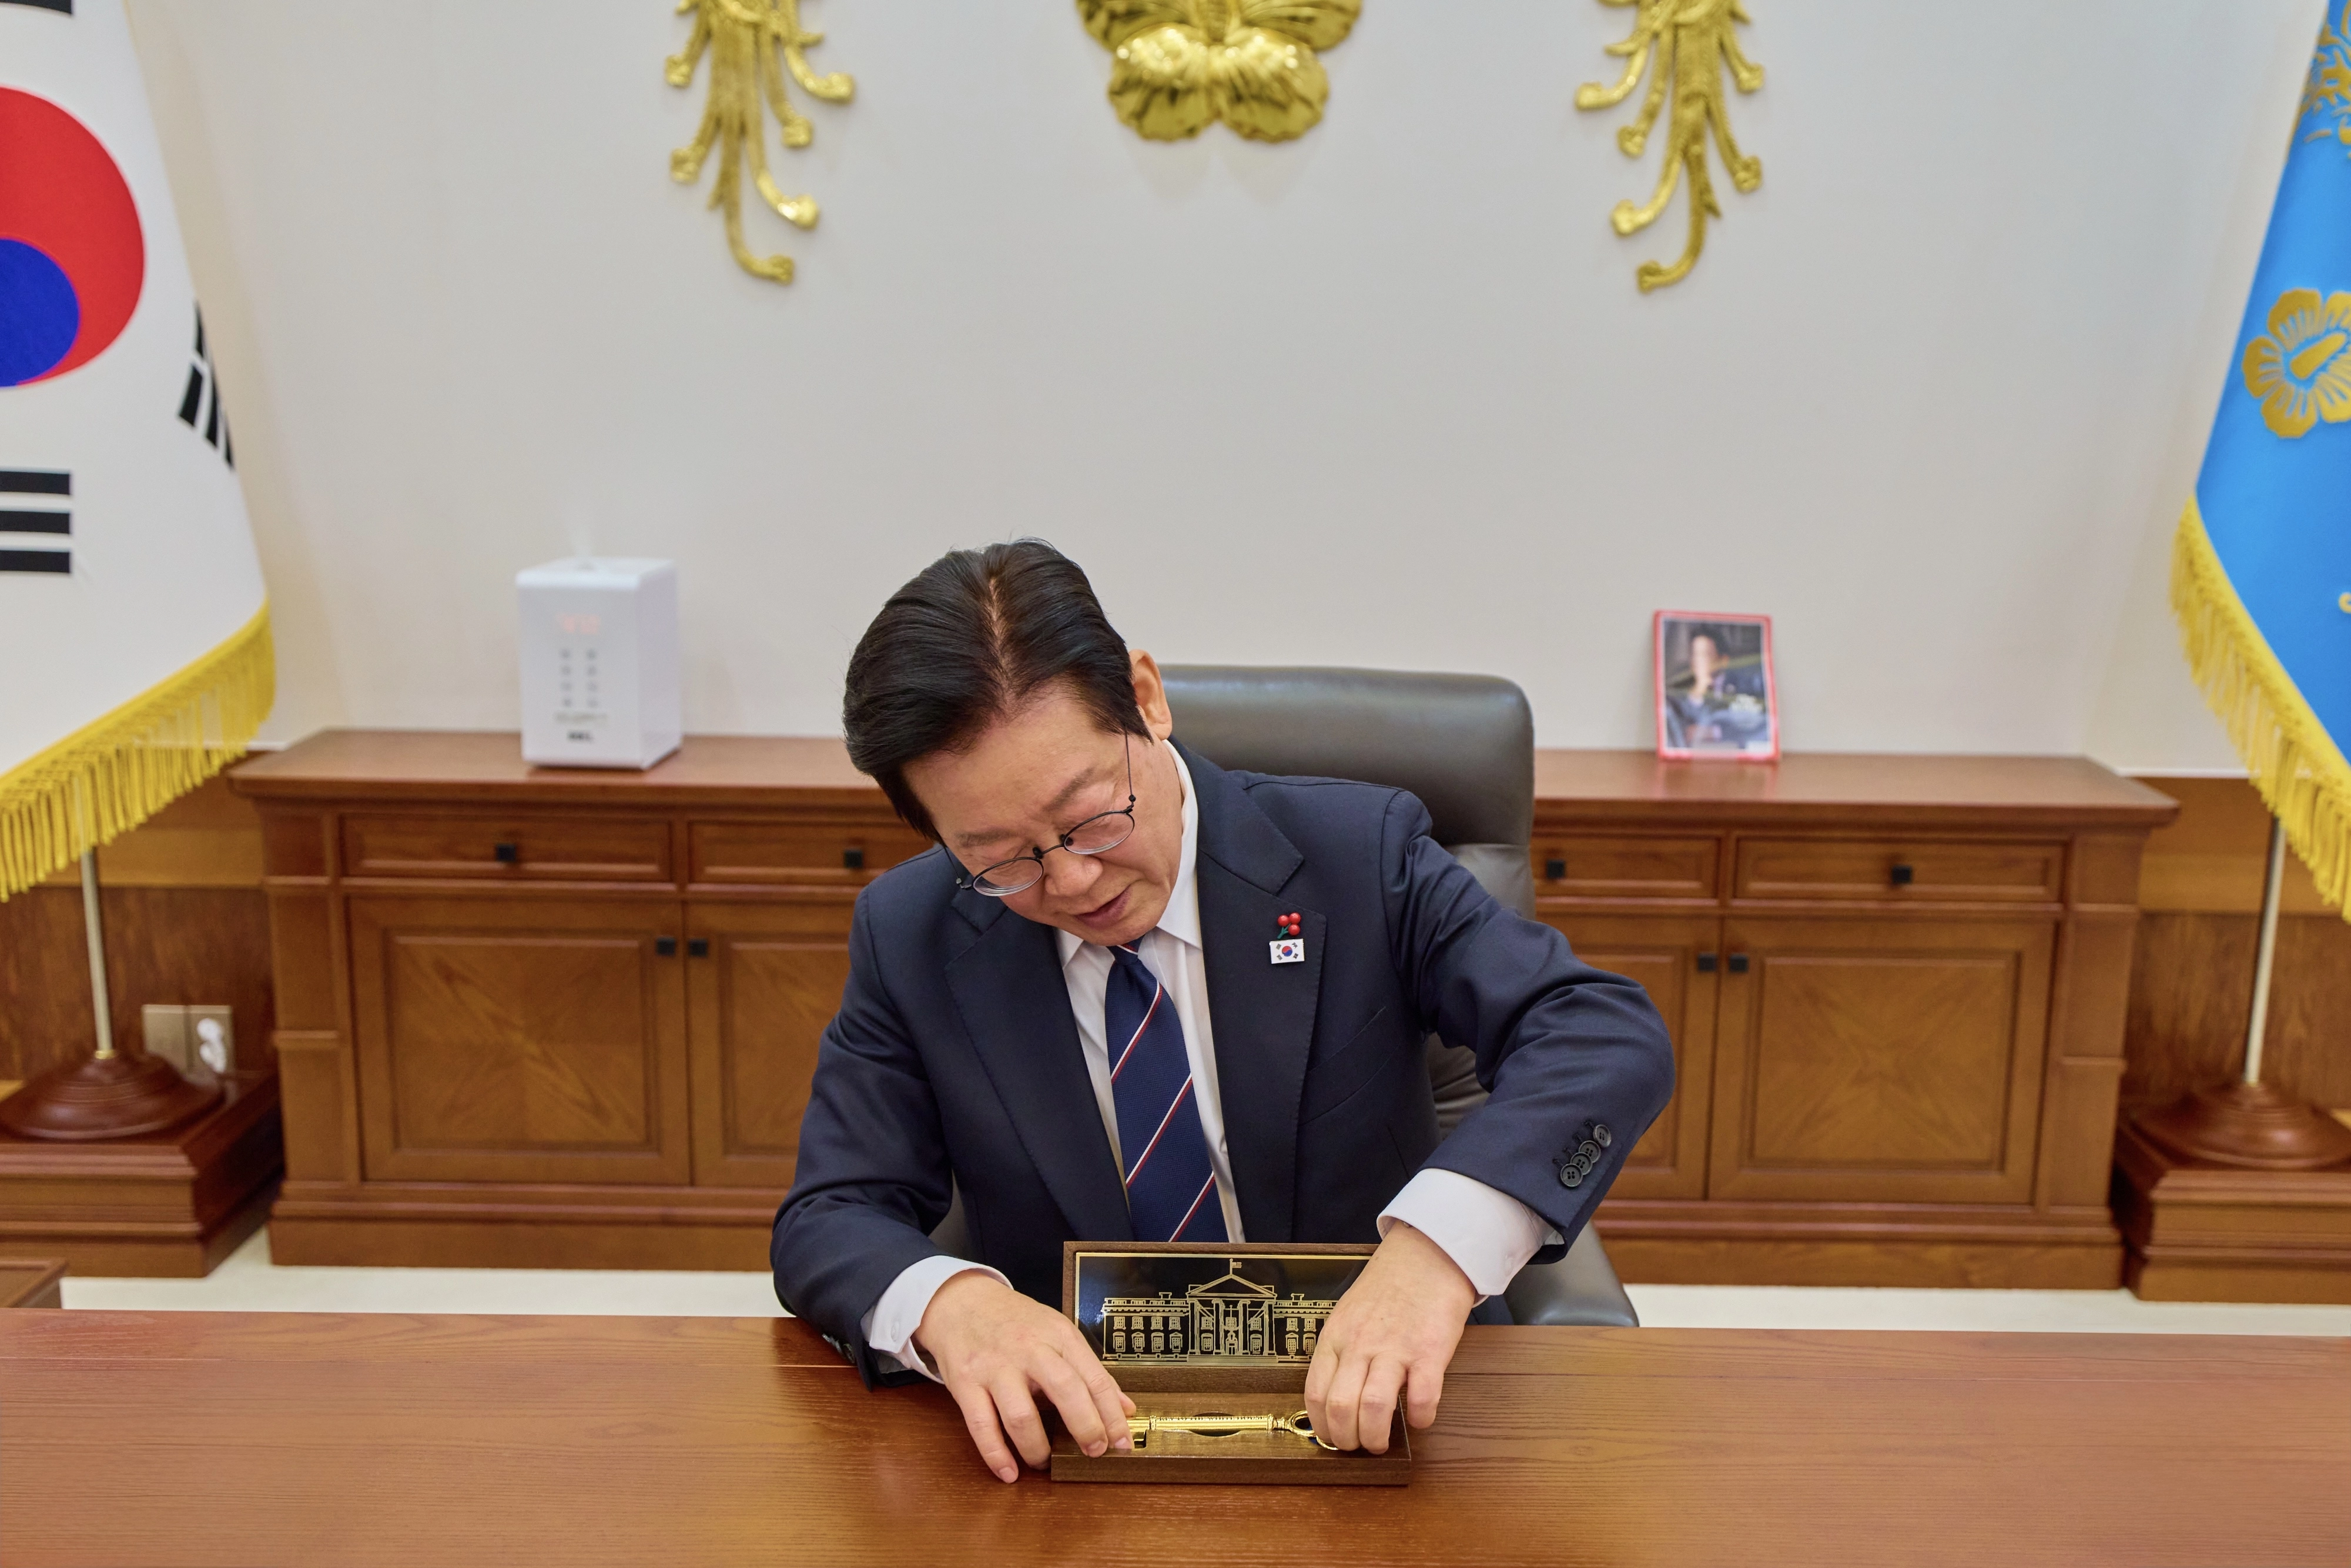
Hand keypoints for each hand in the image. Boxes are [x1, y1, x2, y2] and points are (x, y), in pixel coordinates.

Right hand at [913, 1270, 1134, 1482]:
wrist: (962, 1301)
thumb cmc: (1015, 1321)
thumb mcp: (1058, 1333)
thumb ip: (1090, 1370)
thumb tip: (1125, 1408)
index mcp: (1058, 1335)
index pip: (1094, 1378)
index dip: (1112, 1415)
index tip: (1122, 1442)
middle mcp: (1028, 1349)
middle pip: (1065, 1391)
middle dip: (1086, 1428)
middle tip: (1094, 1452)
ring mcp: (995, 1366)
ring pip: (1021, 1416)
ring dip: (1038, 1449)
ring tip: (1045, 1461)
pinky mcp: (965, 1383)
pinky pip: (982, 1426)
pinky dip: (996, 1455)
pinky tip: (1009, 1472)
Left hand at [1302, 1221, 1475, 1452]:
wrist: (1427, 1254)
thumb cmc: (1388, 1287)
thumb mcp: (1348, 1314)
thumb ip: (1340, 1350)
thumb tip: (1334, 1395)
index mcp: (1336, 1337)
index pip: (1315, 1393)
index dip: (1321, 1427)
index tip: (1332, 1438)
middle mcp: (1361, 1344)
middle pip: (1341, 1408)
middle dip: (1347, 1440)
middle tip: (1358, 1446)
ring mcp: (1396, 1348)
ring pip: (1374, 1407)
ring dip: (1376, 1436)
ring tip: (1382, 1442)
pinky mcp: (1430, 1351)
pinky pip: (1423, 1398)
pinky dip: (1420, 1418)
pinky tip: (1420, 1418)